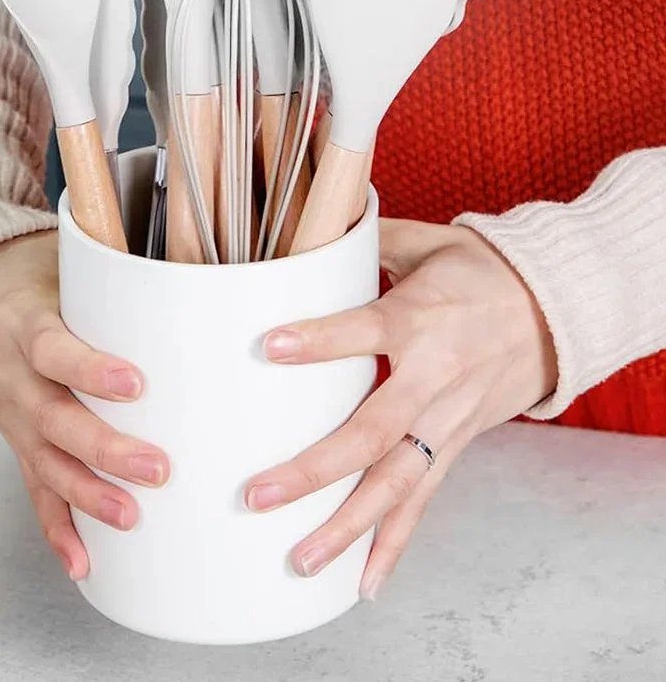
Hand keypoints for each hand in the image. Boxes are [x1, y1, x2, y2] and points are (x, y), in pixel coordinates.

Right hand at [0, 231, 168, 580]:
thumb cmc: (35, 280)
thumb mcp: (60, 264)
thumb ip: (113, 273)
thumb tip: (190, 267)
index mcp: (24, 326)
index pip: (52, 349)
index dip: (89, 369)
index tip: (136, 385)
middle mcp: (14, 377)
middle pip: (53, 419)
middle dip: (104, 449)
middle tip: (158, 468)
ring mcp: (12, 417)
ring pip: (45, 463)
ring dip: (87, 496)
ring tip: (130, 518)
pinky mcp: (18, 444)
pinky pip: (34, 491)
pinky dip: (56, 530)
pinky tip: (82, 563)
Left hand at [244, 219, 555, 598]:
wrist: (552, 310)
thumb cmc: (479, 273)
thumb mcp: (425, 242)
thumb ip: (364, 240)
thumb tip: (304, 229)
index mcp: (422, 318)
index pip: (366, 330)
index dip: (319, 340)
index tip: (268, 347)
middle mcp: (434, 378)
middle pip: (371, 432)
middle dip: (314, 468)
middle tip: (258, 494)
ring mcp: (447, 421)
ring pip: (396, 483)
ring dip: (347, 525)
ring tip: (300, 558)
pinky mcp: (455, 445)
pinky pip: (424, 500)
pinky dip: (395, 544)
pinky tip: (362, 583)